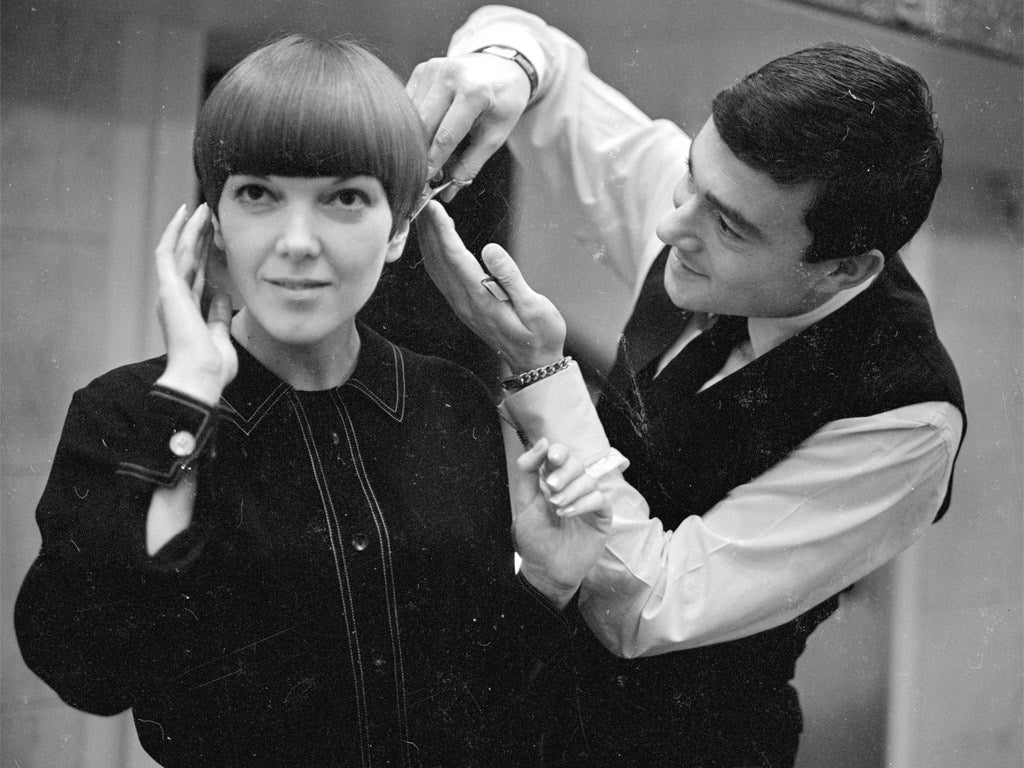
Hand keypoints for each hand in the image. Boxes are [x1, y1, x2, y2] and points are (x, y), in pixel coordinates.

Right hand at [154, 204, 237, 404]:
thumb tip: (222, 294)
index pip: (197, 275)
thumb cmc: (211, 368)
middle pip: (188, 259)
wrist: (199, 378)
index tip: (216, 237)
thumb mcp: (220, 337)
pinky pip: (170, 252)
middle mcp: (175, 298)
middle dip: (198, 235)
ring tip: (201, 206)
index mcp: (187, 310)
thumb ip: (218, 315)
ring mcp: (170, 292)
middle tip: (208, 214)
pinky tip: (185, 213)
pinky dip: (176, 231)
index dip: (206, 254)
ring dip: (190, 227)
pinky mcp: (168, 288)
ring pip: (180, 250)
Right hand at [407, 52, 530, 198]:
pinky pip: (410, 103)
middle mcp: (449, 76)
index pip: (445, 136)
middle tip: (421, 176)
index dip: (433, 163)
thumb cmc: (502, 102)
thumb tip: (448, 190)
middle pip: (424, 125)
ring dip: (415, 140)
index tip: (425, 183)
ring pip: (412, 115)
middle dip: (421, 153)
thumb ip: (471, 163)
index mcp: (473, 92)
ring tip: (425, 158)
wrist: (502, 66)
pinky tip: (423, 136)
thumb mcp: (495, 135)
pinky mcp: (422, 69)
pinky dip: (414, 123)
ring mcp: (433, 69)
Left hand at [417, 201, 565, 372]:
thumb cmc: (540, 335)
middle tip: (423, 198)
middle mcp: (465, 301)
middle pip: (438, 260)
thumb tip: (491, 250)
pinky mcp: (463, 305)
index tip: (434, 207)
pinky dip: (434, 254)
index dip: (443, 231)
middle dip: (428, 228)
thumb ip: (511, 278)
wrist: (534, 363)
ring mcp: (461, 305)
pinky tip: (436, 241)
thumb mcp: (535, 307)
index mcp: (481, 298)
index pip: (455, 258)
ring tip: (425, 213)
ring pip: (435, 267)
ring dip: (427, 239)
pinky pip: (440, 275)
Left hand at [513, 439, 611, 608]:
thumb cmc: (534, 538)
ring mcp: (588, 502)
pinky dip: (583, 503)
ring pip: (589, 480)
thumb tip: (542, 442)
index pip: (561, 456)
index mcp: (553, 482)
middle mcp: (573, 488)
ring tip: (557, 507)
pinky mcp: (601, 517)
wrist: (544, 570)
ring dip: (572, 490)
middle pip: (577, 464)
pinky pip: (599, 500)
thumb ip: (529, 473)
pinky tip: (567, 514)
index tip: (552, 457)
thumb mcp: (525, 503)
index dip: (558, 452)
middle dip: (564, 472)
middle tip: (552, 488)